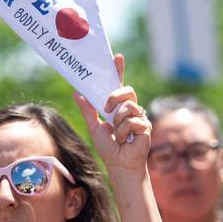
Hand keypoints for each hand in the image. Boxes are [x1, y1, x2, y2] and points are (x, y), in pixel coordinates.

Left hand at [73, 54, 150, 176]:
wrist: (119, 165)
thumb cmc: (109, 149)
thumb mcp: (95, 127)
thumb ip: (88, 111)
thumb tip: (77, 93)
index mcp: (118, 107)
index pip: (119, 85)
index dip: (119, 71)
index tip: (117, 57)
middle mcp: (130, 109)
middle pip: (127, 91)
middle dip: (115, 97)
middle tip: (107, 108)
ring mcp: (139, 116)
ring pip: (129, 106)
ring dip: (118, 121)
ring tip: (118, 134)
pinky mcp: (145, 125)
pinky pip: (133, 120)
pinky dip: (124, 131)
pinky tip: (126, 140)